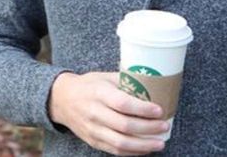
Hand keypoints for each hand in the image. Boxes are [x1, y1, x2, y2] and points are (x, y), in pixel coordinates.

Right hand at [48, 71, 168, 154]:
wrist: (62, 100)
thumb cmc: (89, 85)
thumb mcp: (106, 77)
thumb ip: (127, 81)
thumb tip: (155, 85)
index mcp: (99, 93)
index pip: (123, 104)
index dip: (143, 109)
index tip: (159, 110)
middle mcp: (95, 113)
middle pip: (125, 126)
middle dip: (148, 128)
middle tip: (164, 126)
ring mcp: (93, 130)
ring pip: (120, 142)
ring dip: (143, 145)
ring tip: (160, 143)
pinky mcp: (93, 141)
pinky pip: (115, 150)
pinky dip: (132, 152)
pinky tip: (145, 149)